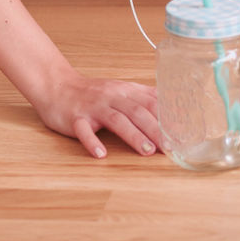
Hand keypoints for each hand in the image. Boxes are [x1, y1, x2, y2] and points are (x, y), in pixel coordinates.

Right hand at [33, 66, 161, 159]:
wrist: (58, 86)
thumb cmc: (93, 93)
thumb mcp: (121, 91)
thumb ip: (144, 97)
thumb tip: (172, 108)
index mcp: (125, 91)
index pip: (150, 102)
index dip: (167, 118)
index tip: (181, 134)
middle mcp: (112, 97)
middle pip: (137, 111)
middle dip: (155, 129)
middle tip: (170, 148)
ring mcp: (94, 107)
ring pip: (116, 120)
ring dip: (133, 135)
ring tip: (146, 151)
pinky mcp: (76, 118)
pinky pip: (83, 131)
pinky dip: (92, 142)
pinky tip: (101, 154)